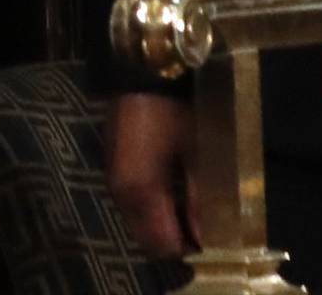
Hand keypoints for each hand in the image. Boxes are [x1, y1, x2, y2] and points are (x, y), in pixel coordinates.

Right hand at [106, 94, 198, 260]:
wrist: (140, 72)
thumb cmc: (173, 111)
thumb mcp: (196, 152)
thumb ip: (200, 198)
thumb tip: (206, 237)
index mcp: (142, 191)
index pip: (163, 244)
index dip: (188, 250)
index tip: (210, 245)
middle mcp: (121, 193)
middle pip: (147, 239)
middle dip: (172, 241)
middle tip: (199, 231)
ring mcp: (113, 179)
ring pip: (136, 223)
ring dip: (159, 227)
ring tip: (186, 213)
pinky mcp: (112, 167)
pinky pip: (129, 205)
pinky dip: (148, 210)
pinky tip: (169, 196)